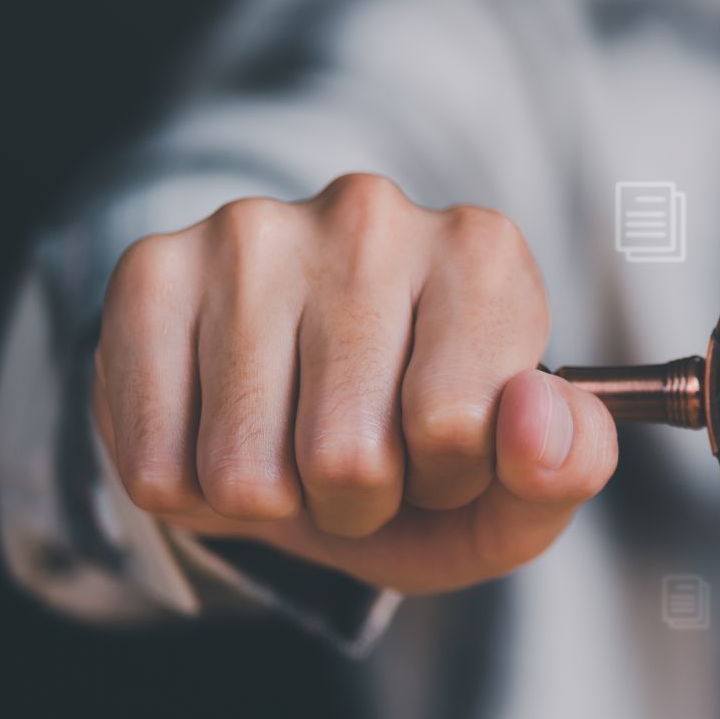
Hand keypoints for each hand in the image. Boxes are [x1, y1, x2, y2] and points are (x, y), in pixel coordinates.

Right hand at [91, 173, 616, 593]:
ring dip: (273, 500)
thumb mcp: (516, 490)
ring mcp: (254, 233)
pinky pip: (155, 463)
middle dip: (357, 497)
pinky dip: (188, 492)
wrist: (294, 419)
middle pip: (346, 455)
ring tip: (295, 446)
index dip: (445, 476)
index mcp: (484, 253)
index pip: (455, 426)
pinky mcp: (152, 271)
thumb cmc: (423, 453)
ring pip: (243, 470)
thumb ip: (567, 467)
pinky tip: (219, 435)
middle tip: (361, 455)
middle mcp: (371, 218)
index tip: (443, 445)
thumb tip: (536, 416)